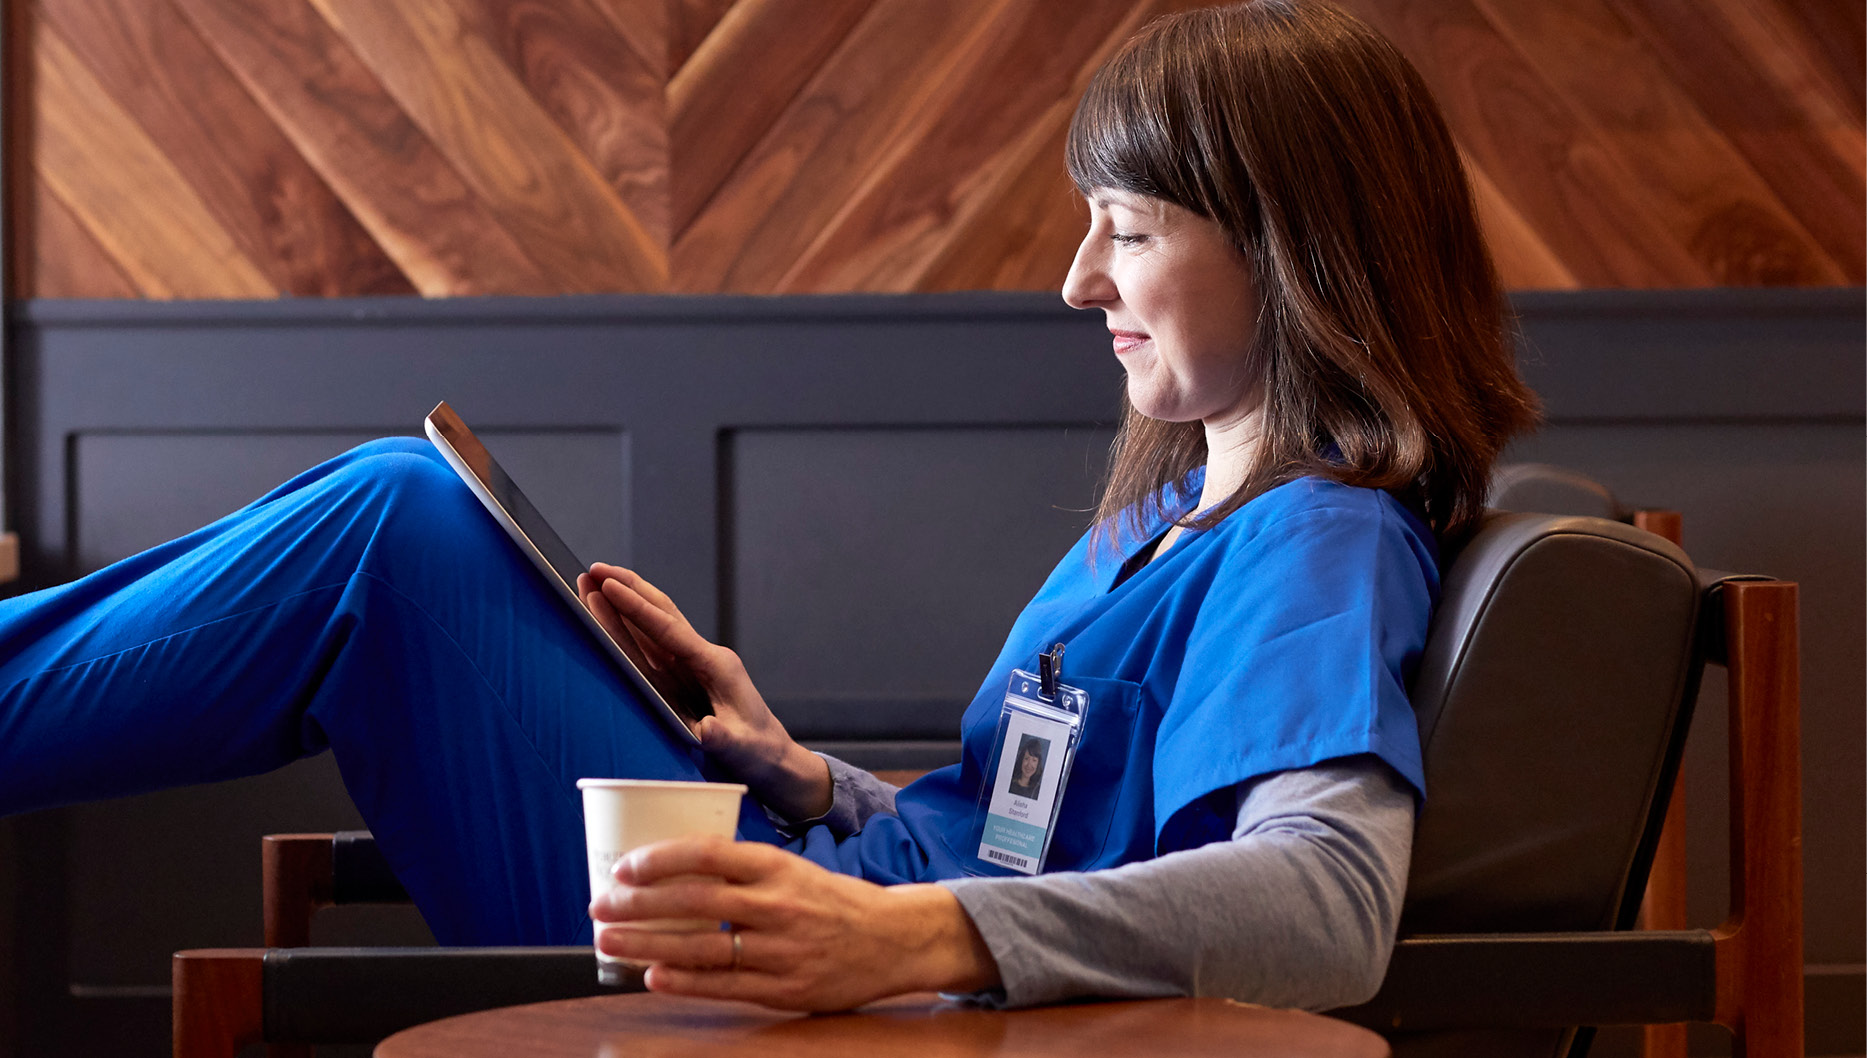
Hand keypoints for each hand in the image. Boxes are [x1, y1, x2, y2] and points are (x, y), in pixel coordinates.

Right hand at [576, 563, 831, 819]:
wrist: (773, 758)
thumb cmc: (759, 753)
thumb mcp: (743, 748)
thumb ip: (724, 739)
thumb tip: (708, 731)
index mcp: (716, 665)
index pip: (668, 630)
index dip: (636, 608)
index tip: (610, 585)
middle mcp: (704, 657)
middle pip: (660, 614)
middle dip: (627, 590)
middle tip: (594, 569)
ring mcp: (693, 666)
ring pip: (653, 625)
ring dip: (624, 603)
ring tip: (593, 581)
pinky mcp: (684, 678)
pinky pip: (652, 646)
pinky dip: (629, 628)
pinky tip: (611, 615)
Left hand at [590, 836, 997, 1010]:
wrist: (895, 938)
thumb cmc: (833, 901)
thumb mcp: (792, 869)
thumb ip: (742, 872)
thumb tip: (673, 873)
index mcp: (777, 866)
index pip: (706, 855)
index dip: (658, 860)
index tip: (624, 866)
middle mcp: (777, 904)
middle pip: (694, 902)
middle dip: (637, 905)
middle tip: (598, 906)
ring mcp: (781, 948)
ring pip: (702, 946)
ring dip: (647, 943)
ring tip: (609, 940)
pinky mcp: (786, 987)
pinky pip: (726, 985)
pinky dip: (685, 980)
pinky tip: (652, 975)